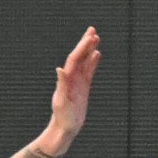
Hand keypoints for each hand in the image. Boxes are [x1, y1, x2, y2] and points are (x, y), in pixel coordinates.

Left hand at [48, 26, 101, 146]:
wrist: (65, 128)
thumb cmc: (63, 117)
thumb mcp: (62, 101)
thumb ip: (61, 84)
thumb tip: (60, 69)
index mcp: (67, 79)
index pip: (75, 59)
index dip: (82, 47)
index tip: (90, 37)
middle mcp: (72, 77)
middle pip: (79, 56)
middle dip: (85, 43)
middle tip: (92, 29)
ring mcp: (78, 81)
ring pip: (85, 61)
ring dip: (89, 49)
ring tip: (96, 37)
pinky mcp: (83, 87)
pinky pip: (89, 71)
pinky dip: (93, 62)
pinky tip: (97, 54)